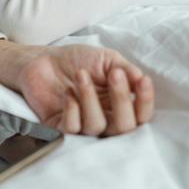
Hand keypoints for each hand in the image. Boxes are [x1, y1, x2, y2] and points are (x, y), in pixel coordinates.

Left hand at [0, 40, 153, 135]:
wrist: (42, 59)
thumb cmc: (76, 60)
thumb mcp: (106, 59)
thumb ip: (125, 69)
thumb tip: (141, 79)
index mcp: (118, 104)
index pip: (140, 115)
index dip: (145, 101)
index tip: (142, 80)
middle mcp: (104, 118)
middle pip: (124, 127)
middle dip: (122, 100)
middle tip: (114, 74)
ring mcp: (83, 124)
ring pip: (97, 126)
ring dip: (91, 99)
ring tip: (81, 75)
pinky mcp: (60, 127)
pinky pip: (72, 129)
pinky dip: (72, 110)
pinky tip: (68, 93)